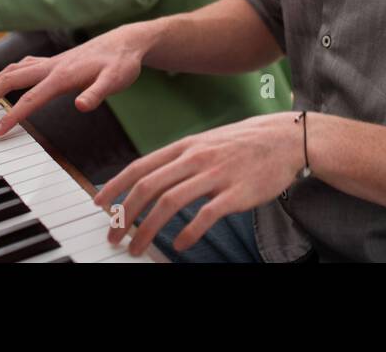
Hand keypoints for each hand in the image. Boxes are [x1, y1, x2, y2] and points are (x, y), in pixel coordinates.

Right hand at [0, 21, 156, 135]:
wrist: (126, 42)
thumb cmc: (121, 63)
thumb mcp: (115, 80)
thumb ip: (97, 93)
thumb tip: (81, 106)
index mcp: (62, 75)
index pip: (30, 98)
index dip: (12, 116)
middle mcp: (51, 66)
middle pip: (9, 79)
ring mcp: (50, 62)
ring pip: (12, 70)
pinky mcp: (54, 61)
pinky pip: (22, 66)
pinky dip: (7, 74)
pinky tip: (6, 81)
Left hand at [93, 112, 303, 256]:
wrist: (285, 139)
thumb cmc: (244, 144)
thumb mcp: (206, 143)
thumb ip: (180, 160)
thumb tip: (150, 180)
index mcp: (186, 146)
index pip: (141, 166)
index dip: (116, 186)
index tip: (101, 204)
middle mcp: (196, 157)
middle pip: (149, 186)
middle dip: (125, 213)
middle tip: (114, 235)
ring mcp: (216, 174)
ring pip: (170, 202)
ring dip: (147, 228)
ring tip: (137, 247)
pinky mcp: (236, 193)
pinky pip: (205, 215)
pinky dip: (188, 232)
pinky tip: (179, 244)